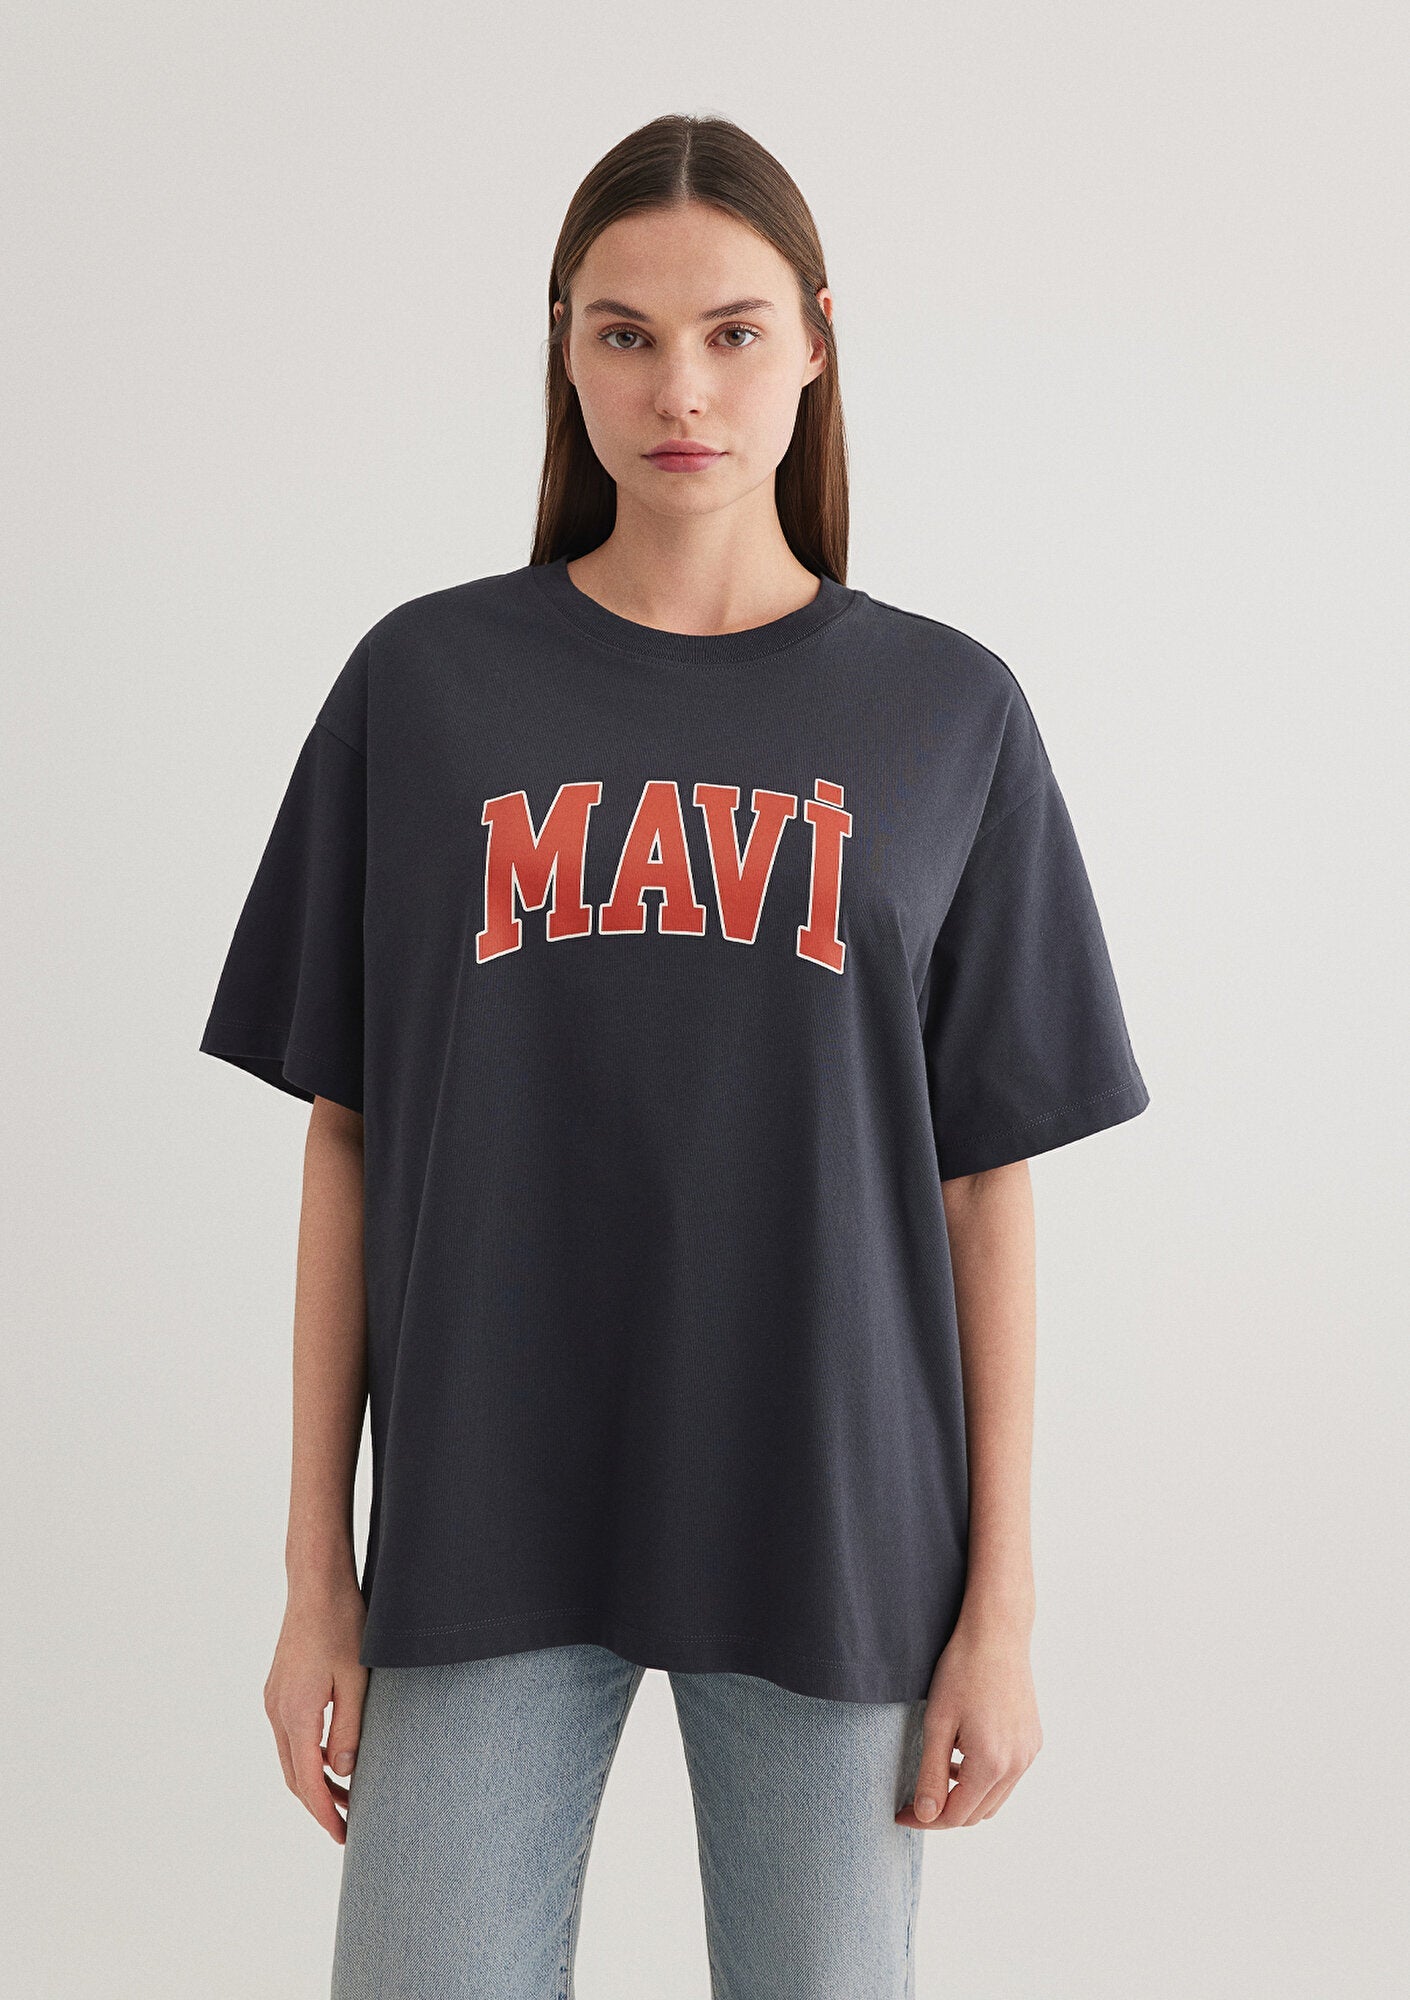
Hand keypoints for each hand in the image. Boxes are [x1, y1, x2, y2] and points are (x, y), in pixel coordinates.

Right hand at [264, 1574, 368, 1844]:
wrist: (316, 1585)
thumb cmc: (343, 1625)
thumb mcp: (357, 1679)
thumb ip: (350, 1728)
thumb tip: (343, 1771)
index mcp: (296, 1713)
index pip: (308, 1781)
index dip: (325, 1813)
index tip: (343, 1836)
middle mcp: (277, 1711)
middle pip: (294, 1776)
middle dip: (319, 1805)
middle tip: (348, 1826)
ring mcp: (274, 1699)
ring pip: (290, 1758)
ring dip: (314, 1782)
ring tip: (345, 1798)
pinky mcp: (278, 1688)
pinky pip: (290, 1737)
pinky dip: (307, 1758)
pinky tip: (330, 1759)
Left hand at [896, 1613, 1041, 1828]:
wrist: (997, 1633)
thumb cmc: (962, 1671)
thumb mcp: (937, 1722)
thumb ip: (931, 1774)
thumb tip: (926, 1816)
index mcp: (991, 1764)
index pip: (956, 1816)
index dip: (925, 1819)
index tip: (901, 1813)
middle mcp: (1017, 1765)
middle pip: (977, 1814)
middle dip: (945, 1812)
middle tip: (915, 1799)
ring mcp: (1029, 1753)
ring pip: (995, 1799)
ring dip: (967, 1797)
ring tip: (940, 1772)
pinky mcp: (1033, 1741)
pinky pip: (1009, 1778)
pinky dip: (985, 1779)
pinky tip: (964, 1754)